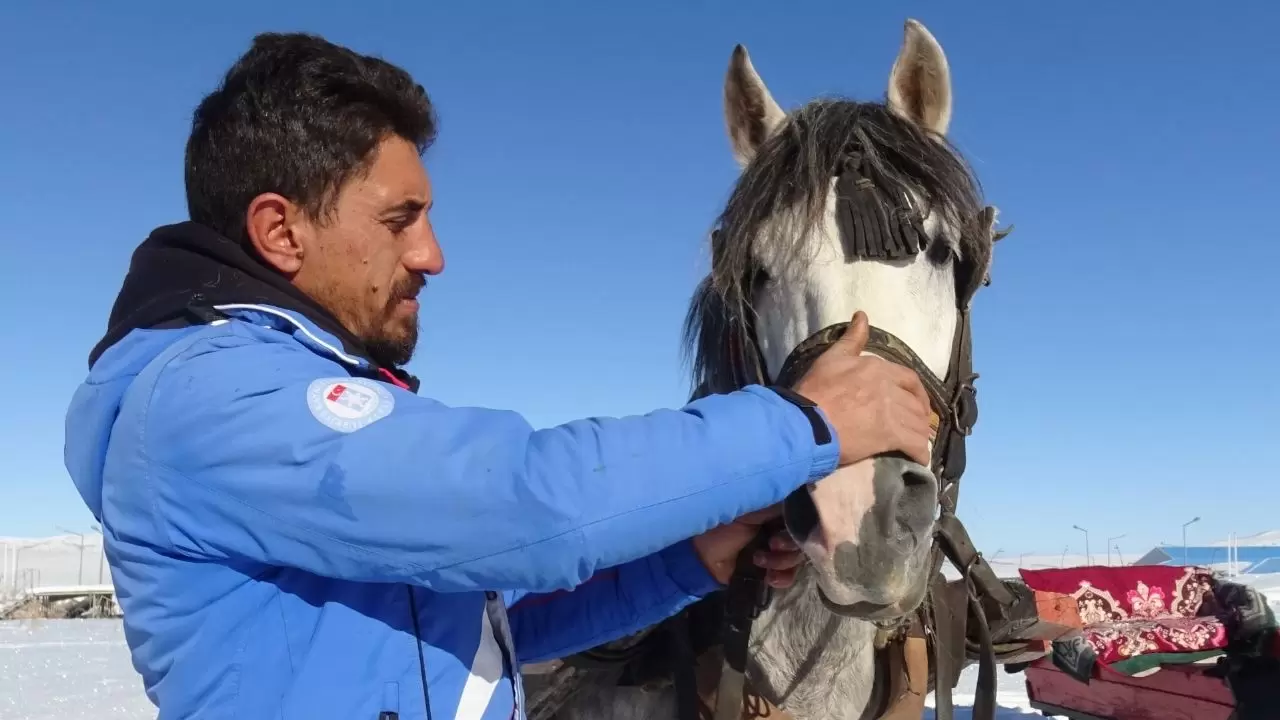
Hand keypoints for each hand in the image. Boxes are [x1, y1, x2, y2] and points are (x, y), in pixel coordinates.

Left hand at [691, 505, 804, 586]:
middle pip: (805, 539)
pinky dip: (783, 578)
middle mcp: (781, 529)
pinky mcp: (772, 571)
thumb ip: (778, 503)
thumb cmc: (723, 524)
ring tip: (759, 560)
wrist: (702, 556)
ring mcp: (778, 551)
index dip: (805, 525)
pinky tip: (768, 577)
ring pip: (798, 558)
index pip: (804, 517)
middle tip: (773, 544)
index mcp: (778, 511)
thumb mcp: (752, 507)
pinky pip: (790, 576)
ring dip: (783, 561)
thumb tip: (804, 497)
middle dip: (791, 545)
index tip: (796, 529)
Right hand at [792, 311, 932, 466]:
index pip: (910, 379)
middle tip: (917, 427)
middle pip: (916, 403)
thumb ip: (851, 339)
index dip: (917, 393)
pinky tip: (919, 458)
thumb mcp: (832, 358)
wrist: (805, 422)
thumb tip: (862, 315)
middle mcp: (889, 388)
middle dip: (920, 416)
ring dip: (921, 435)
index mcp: (878, 369)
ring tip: (918, 443)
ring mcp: (891, 412)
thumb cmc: (814, 390)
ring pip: (918, 424)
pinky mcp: (889, 436)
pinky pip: (915, 445)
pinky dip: (920, 452)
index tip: (916, 403)